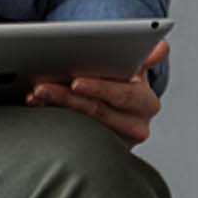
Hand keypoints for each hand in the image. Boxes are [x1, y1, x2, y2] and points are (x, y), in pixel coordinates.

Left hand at [28, 39, 169, 145]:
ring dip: (55, 108)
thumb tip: (162, 48)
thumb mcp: (136, 67)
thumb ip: (145, 57)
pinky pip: (73, 136)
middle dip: (67, 98)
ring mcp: (116, 141)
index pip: (122, 94)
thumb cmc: (124, 80)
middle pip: (97, 111)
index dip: (99, 88)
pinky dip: (52, 119)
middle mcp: (136, 126)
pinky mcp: (99, 149)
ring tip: (35, 93)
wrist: (121, 106)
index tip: (75, 82)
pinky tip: (37, 106)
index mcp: (146, 102)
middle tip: (43, 86)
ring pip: (81, 125)